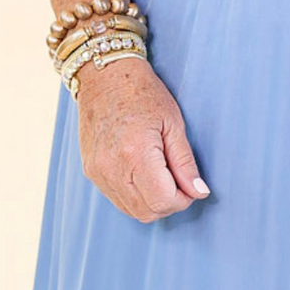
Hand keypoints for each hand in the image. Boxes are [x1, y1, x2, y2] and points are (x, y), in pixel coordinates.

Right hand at [74, 55, 209, 223]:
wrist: (103, 77)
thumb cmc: (141, 93)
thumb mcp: (173, 123)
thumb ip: (185, 163)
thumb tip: (199, 192)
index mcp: (136, 153)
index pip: (163, 201)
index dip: (183, 199)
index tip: (189, 184)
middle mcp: (112, 168)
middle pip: (147, 212)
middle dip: (169, 203)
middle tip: (178, 180)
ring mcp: (98, 172)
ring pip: (132, 210)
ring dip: (151, 202)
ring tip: (160, 173)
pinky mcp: (91, 171)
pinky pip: (117, 199)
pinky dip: (135, 195)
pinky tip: (142, 172)